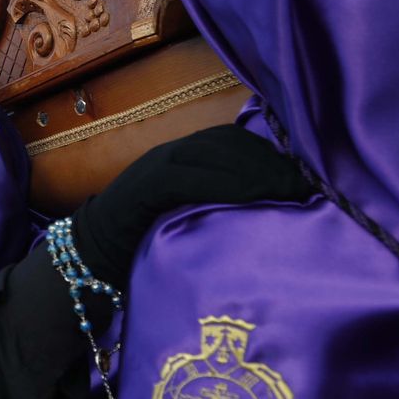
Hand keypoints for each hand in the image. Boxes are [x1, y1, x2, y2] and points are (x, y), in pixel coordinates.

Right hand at [71, 125, 311, 283]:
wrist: (91, 257)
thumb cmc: (143, 243)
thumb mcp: (188, 215)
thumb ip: (217, 202)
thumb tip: (270, 209)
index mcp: (184, 156)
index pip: (235, 141)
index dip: (271, 154)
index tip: (306, 175)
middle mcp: (172, 152)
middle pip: (231, 143)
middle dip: (272, 162)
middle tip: (306, 185)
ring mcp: (158, 166)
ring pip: (216, 154)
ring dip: (258, 170)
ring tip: (289, 192)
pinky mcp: (146, 186)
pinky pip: (192, 177)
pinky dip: (227, 184)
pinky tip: (255, 197)